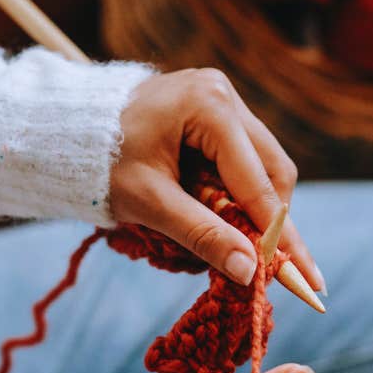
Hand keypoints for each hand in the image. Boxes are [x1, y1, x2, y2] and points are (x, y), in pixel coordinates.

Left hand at [112, 69, 323, 289]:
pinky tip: (223, 217)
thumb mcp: (149, 203)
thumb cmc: (100, 163)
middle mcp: (224, 94)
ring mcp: (222, 98)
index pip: (259, 183)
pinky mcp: (214, 111)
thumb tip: (250, 272)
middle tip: (275, 270)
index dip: (282, 236)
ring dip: (254, 209)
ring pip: (264, 166)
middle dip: (272, 223)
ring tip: (238, 244)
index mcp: (210, 106)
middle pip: (273, 171)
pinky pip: (243, 159)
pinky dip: (237, 193)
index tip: (306, 278)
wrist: (66, 130)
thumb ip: (201, 235)